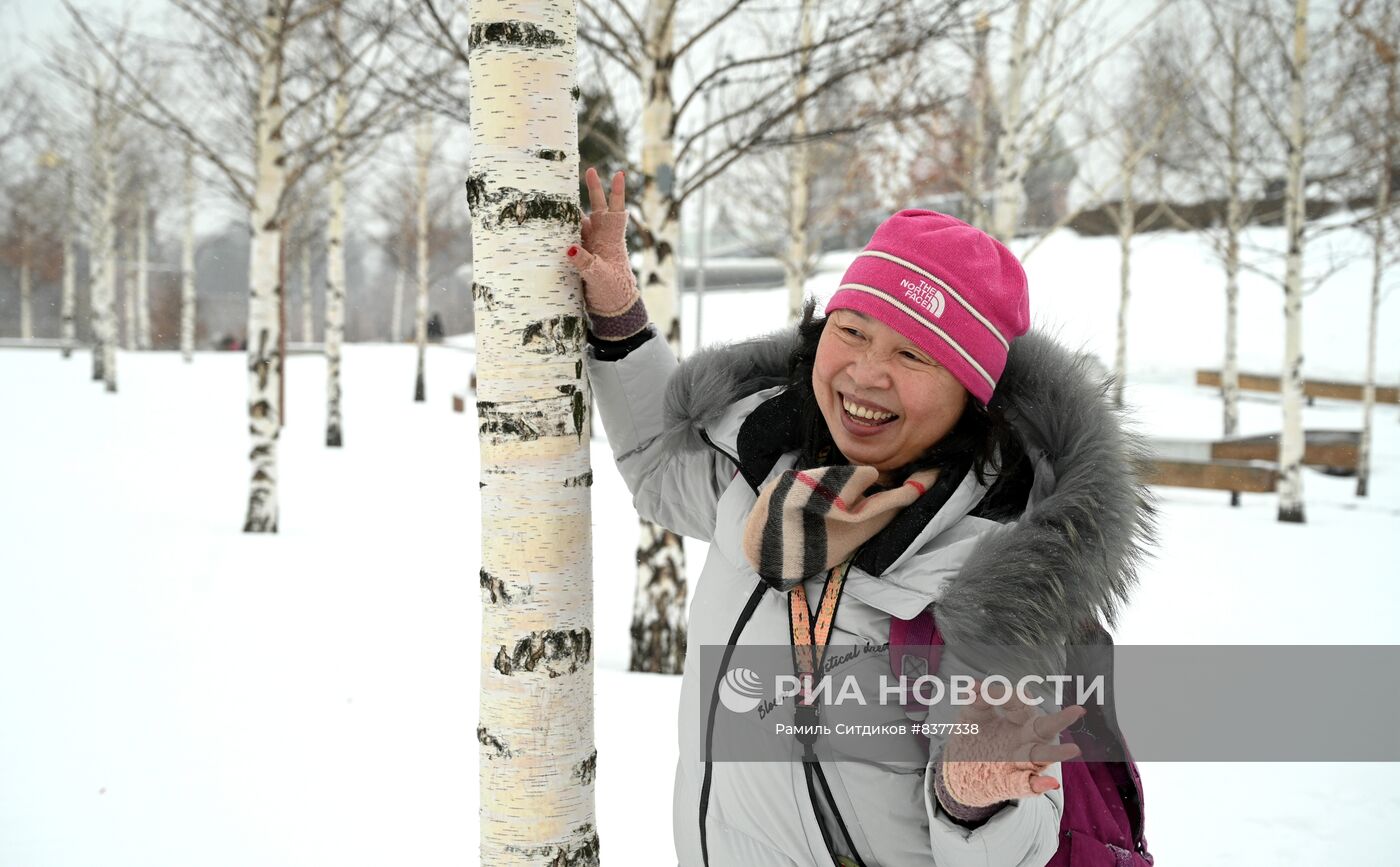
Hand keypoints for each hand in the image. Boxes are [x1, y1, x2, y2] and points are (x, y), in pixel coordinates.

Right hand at [566, 166, 636, 316]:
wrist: (612, 309)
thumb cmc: (613, 291)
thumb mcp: (599, 276)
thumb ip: (585, 262)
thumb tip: (569, 248)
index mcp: (612, 239)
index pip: (616, 211)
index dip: (617, 192)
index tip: (619, 173)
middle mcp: (602, 238)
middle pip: (597, 208)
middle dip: (593, 189)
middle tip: (588, 169)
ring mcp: (591, 245)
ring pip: (580, 222)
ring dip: (571, 210)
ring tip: (558, 194)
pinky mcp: (581, 256)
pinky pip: (569, 238)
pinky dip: (561, 230)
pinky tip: (549, 223)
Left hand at [939, 681, 1083, 807]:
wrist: (958, 770)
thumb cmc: (974, 738)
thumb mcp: (971, 715)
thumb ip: (976, 700)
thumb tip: (973, 685)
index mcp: (1018, 719)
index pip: (1021, 702)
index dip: (1005, 694)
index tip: (981, 692)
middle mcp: (1026, 739)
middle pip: (1044, 728)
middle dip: (1060, 720)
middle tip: (1078, 710)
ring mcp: (1021, 762)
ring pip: (1041, 757)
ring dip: (1056, 754)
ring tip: (1073, 749)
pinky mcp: (1011, 783)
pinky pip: (1027, 785)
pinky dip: (1038, 785)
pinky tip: (1048, 783)